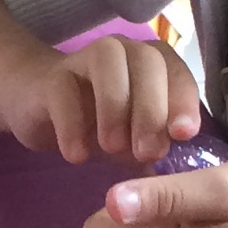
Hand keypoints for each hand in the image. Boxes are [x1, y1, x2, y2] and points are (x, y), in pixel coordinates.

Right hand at [11, 35, 202, 167]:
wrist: (44, 110)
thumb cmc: (102, 125)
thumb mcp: (135, 140)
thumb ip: (156, 148)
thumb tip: (178, 175)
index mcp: (153, 65)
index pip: (177, 71)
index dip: (183, 100)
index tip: (183, 134)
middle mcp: (124, 52)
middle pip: (146, 60)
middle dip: (151, 108)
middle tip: (147, 152)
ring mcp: (85, 59)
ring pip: (107, 59)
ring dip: (114, 105)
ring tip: (111, 148)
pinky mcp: (52, 76)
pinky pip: (63, 88)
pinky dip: (72, 123)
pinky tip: (77, 155)